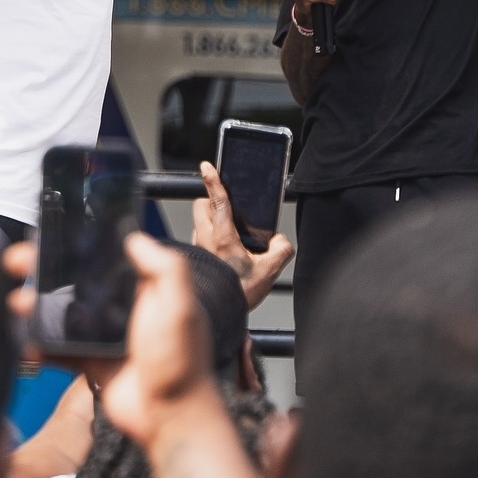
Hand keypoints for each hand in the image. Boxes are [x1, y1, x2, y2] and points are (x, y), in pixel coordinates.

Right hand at [2, 235, 214, 450]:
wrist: (170, 418)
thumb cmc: (181, 362)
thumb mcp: (180, 306)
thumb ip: (166, 267)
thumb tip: (136, 237)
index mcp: (143, 289)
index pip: (105, 258)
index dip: (78, 246)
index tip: (50, 236)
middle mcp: (121, 308)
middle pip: (74, 281)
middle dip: (44, 270)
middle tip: (19, 263)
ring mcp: (102, 336)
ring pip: (60, 312)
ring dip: (36, 305)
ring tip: (19, 303)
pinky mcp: (90, 362)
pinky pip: (58, 348)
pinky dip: (39, 344)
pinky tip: (26, 341)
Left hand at [193, 161, 293, 308]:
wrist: (222, 312)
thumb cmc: (240, 293)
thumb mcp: (270, 271)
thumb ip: (281, 249)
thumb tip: (279, 240)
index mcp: (223, 238)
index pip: (217, 201)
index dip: (213, 180)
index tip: (207, 166)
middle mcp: (205, 239)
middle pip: (200, 205)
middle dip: (211, 199)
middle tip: (227, 205)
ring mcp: (198, 247)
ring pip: (199, 221)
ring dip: (210, 219)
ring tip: (228, 229)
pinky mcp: (196, 255)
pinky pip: (199, 236)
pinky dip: (209, 234)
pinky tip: (222, 246)